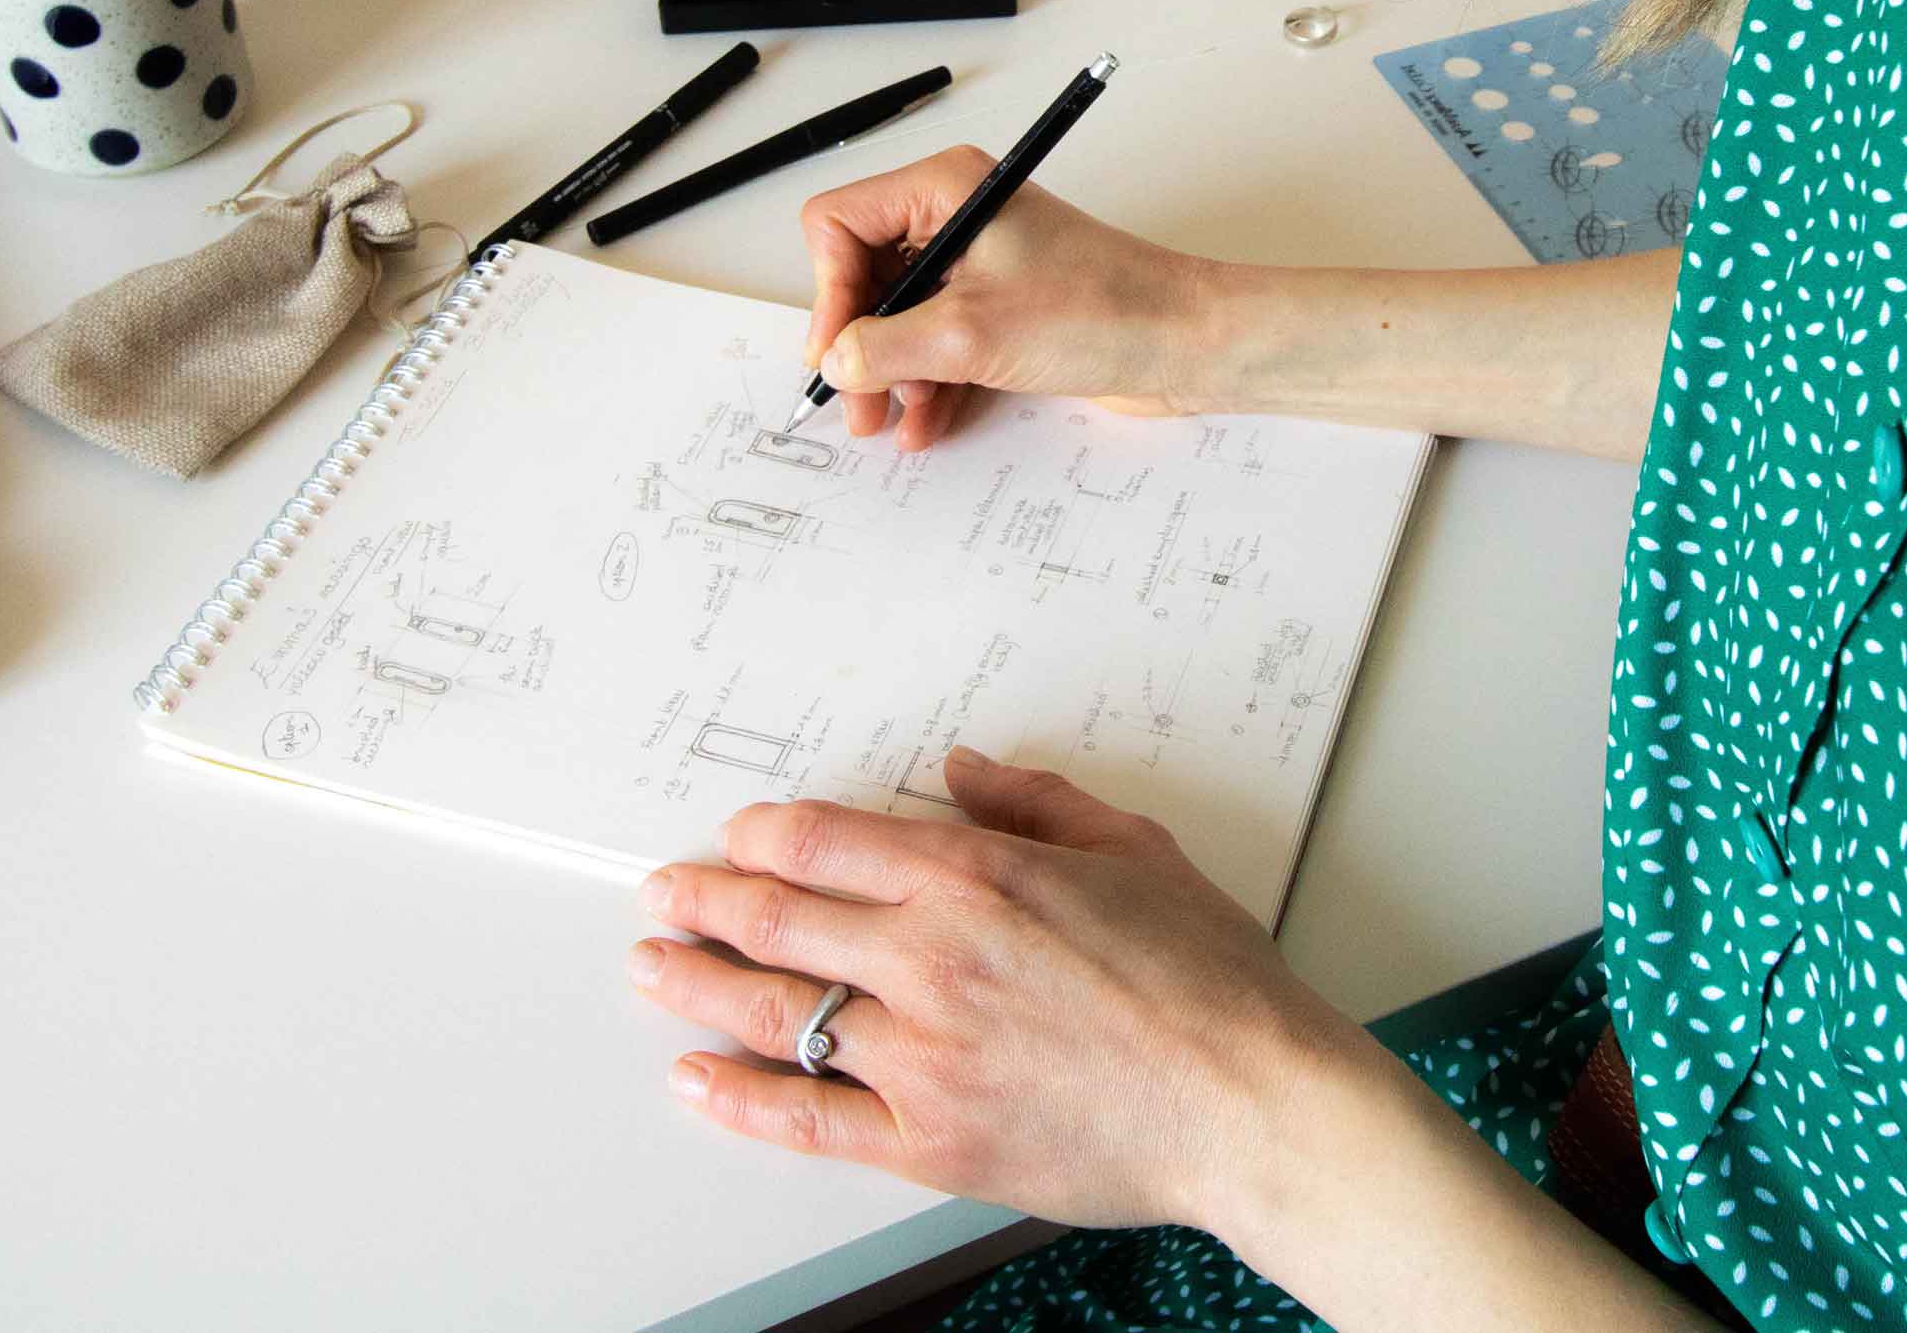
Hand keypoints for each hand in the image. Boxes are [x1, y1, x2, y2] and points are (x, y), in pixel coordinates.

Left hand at [630, 751, 1394, 1231]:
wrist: (1253, 1104)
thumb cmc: (1212, 982)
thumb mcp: (1133, 850)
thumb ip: (1036, 802)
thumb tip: (965, 767)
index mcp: (977, 878)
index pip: (825, 842)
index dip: (761, 836)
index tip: (734, 837)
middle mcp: (932, 958)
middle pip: (778, 919)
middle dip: (703, 901)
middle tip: (662, 893)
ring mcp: (922, 1054)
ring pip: (776, 1011)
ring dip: (697, 985)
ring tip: (652, 968)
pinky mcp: (929, 1140)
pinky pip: (805, 1118)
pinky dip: (737, 1097)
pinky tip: (695, 1078)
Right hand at [799, 150, 1227, 449]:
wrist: (1185, 343)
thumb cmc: (1101, 311)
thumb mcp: (969, 336)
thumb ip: (884, 347)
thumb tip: (834, 361)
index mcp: (945, 189)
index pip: (840, 223)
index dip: (828, 290)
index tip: (836, 351)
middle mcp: (957, 215)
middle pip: (865, 274)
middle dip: (859, 343)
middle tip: (858, 405)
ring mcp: (980, 263)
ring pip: (900, 316)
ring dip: (892, 373)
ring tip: (896, 422)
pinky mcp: (1003, 306)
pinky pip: (938, 340)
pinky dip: (927, 380)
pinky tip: (927, 423)